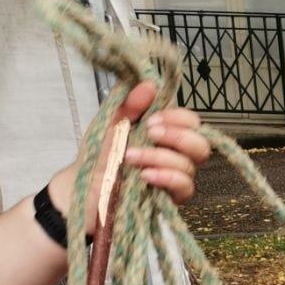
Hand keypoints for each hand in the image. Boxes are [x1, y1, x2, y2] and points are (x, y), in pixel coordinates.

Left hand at [46, 81, 207, 225]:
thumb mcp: (111, 124)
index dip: (178, 118)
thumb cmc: (100, 156)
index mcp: (166, 136)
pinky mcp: (171, 200)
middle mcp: (176, 157)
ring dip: (160, 157)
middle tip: (150, 134)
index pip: (191, 123)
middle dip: (178, 137)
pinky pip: (185, 187)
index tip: (152, 119)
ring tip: (130, 157)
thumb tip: (149, 85)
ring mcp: (176, 179)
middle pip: (202, 146)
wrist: (83, 187)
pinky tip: (145, 175)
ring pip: (189, 166)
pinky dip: (167, 178)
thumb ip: (130, 106)